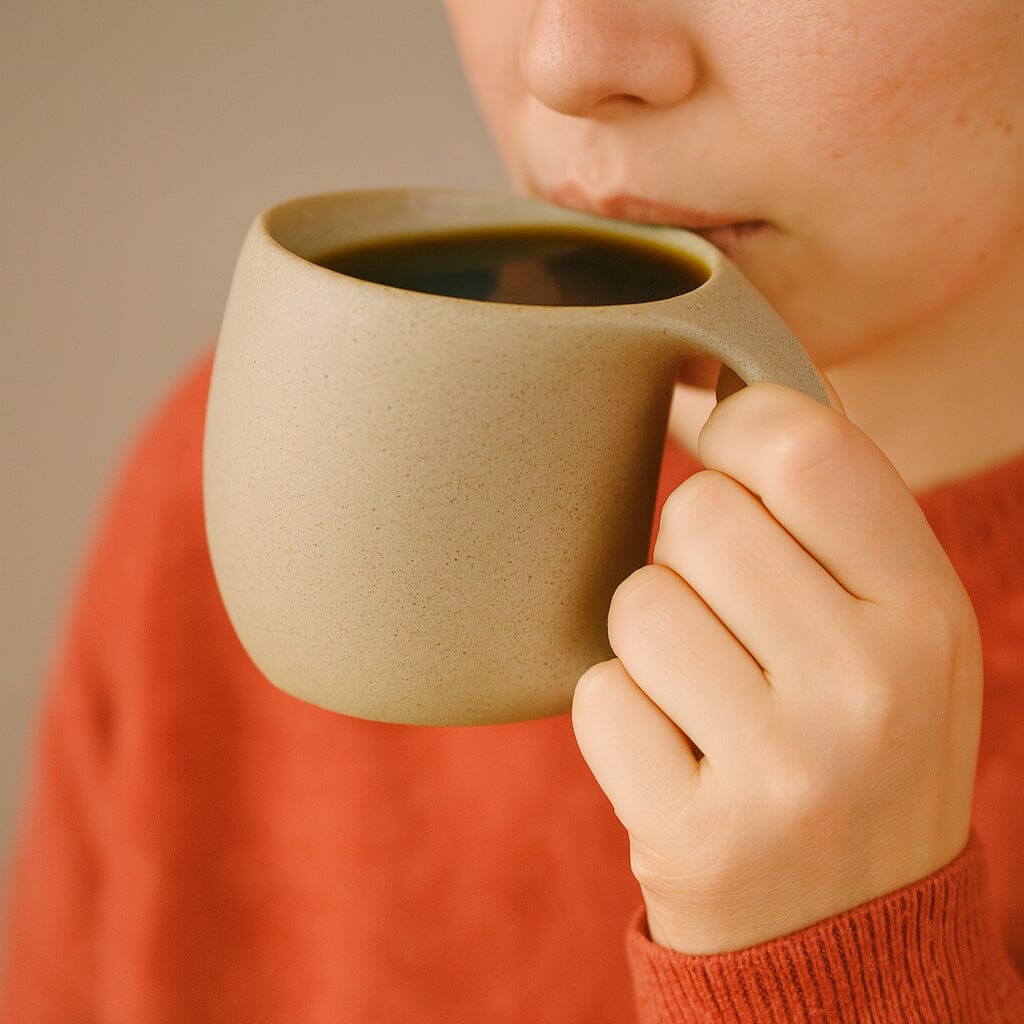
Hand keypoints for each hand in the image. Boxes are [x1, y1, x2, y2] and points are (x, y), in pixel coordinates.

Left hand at [572, 382, 982, 953]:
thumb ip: (828, 516)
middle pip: (698, 515)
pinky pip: (599, 696)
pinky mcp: (697, 835)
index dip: (736, 423)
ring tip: (707, 698)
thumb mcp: (896, 630)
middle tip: (730, 625)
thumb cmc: (853, 747)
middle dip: (689, 554)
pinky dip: (620, 716)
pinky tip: (679, 759)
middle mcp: (869, 688)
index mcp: (929, 616)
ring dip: (650, 641)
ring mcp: (784, 770)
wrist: (846, 936)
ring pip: (637, 602)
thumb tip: (703, 391)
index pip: (806, 448)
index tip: (714, 440)